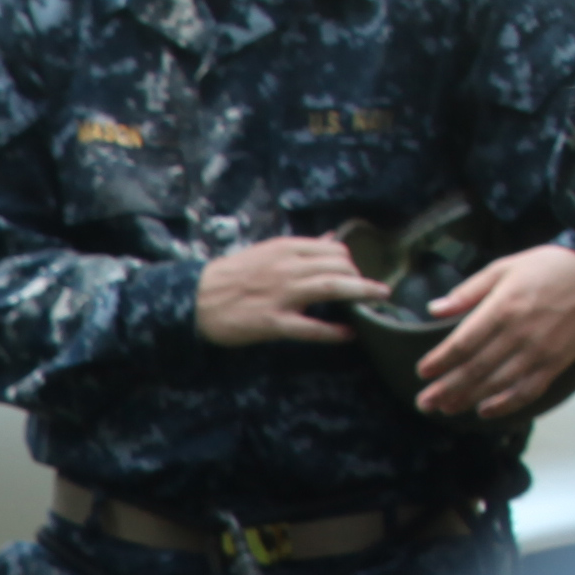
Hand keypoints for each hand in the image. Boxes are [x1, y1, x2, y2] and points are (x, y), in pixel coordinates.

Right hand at [194, 233, 384, 346]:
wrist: (195, 299)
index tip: (354, 272)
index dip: (350, 261)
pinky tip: (348, 334)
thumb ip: (299, 248)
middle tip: (370, 289)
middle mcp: (287, 268)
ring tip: (378, 298)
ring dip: (360, 293)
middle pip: (338, 267)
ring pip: (332, 289)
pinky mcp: (273, 323)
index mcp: (285, 248)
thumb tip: (330, 239)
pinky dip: (333, 332)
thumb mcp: (266, 252)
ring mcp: (281, 296)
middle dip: (360, 277)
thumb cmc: (230, 276)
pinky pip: (310, 328)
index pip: (333, 249)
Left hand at [408, 240, 574, 418]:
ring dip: (469, 399)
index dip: (440, 360)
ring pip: (498, 384)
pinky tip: (485, 411)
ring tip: (445, 409)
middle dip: (446, 388)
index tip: (422, 372)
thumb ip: (468, 291)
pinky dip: (505, 405)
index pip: (464, 342)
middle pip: (476, 368)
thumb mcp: (504, 267)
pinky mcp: (556, 363)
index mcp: (504, 307)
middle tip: (424, 402)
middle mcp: (520, 333)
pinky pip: (528, 390)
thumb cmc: (546, 268)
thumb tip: (434, 309)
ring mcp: (539, 351)